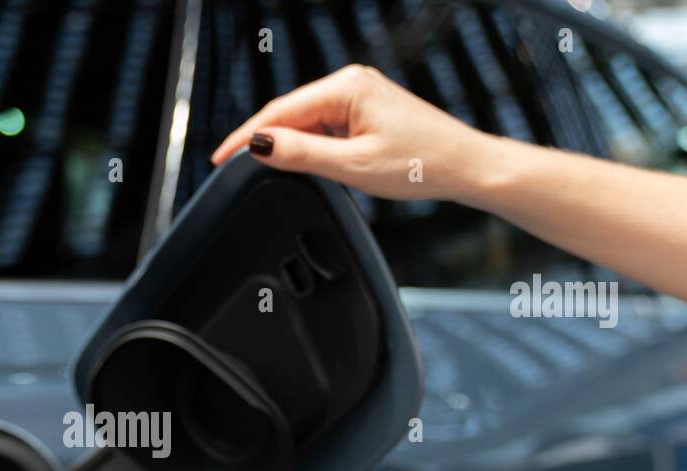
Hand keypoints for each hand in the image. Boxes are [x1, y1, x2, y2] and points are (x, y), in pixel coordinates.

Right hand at [211, 64, 490, 202]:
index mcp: (347, 86)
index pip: (280, 111)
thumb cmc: (423, 163)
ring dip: (285, 146)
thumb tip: (261, 146)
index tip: (220, 158)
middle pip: (289, 114)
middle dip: (260, 141)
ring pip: (306, 122)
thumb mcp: (354, 166)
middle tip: (229, 168)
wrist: (466, 166)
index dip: (246, 136)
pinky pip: (324, 128)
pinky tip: (297, 164)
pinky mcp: (366, 113)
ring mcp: (359, 97)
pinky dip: (307, 146)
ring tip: (260, 171)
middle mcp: (351, 84)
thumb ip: (303, 155)